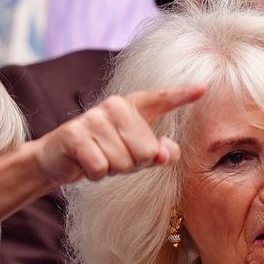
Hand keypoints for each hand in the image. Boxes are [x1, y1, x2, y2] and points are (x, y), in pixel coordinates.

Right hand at [33, 86, 205, 187]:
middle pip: (146, 151)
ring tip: (100, 158)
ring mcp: (93, 118)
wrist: (59, 158)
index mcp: (133, 107)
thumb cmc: (104, 153)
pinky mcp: (75, 135)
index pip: (162, 99)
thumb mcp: (136, 154)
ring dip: (112, 170)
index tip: (204, 89)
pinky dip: (96, 175)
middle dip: (133, 164)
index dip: (182, 95)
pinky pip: (101, 167)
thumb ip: (159, 153)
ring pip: (123, 162)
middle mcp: (114, 106)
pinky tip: (87, 165)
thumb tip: (167, 153)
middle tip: (115, 157)